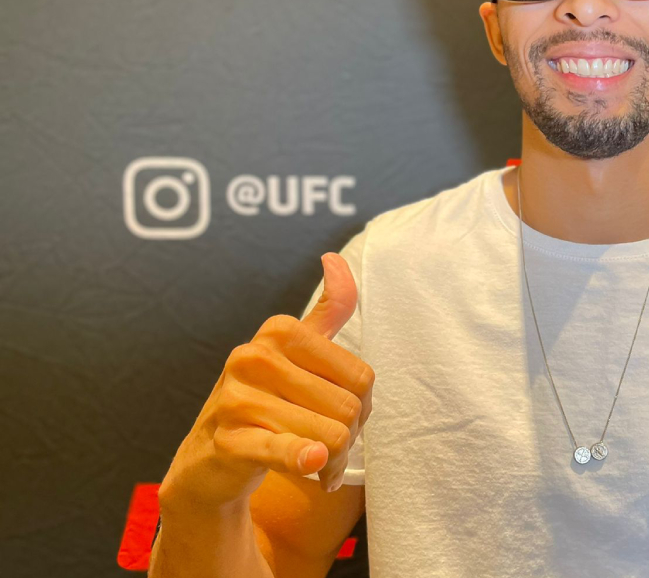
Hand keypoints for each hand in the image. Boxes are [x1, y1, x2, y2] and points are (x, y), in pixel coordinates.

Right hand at [159, 253, 373, 509]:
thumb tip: (334, 258)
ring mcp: (237, 399)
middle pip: (349, 408)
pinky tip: (313, 468)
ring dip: (331, 463)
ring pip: (330, 436)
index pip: (362, 377)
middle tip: (327, 450)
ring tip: (316, 467)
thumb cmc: (265, 401)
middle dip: (348, 438)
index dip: (361, 407)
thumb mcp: (297, 352)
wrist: (209, 460)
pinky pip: (287, 451)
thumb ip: (328, 310)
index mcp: (279, 331)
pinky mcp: (228, 441)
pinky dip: (305, 460)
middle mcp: (254, 357)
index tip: (339, 417)